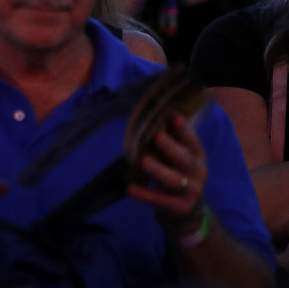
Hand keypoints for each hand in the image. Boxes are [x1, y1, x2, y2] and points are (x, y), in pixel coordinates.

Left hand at [128, 112, 208, 236]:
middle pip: (185, 159)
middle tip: (157, 136)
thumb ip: (171, 144)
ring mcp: (192, 192)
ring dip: (158, 170)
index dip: (184, 129)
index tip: (173, 115)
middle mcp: (198, 173)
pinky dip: (145, 194)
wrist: (189, 214)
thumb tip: (152, 119)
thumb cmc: (180, 177)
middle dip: (171, 147)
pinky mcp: (180, 208)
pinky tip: (130, 189)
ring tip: (143, 161)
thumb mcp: (179, 161)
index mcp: (198, 157)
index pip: (192, 142)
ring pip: (174, 180)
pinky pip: (161, 200)